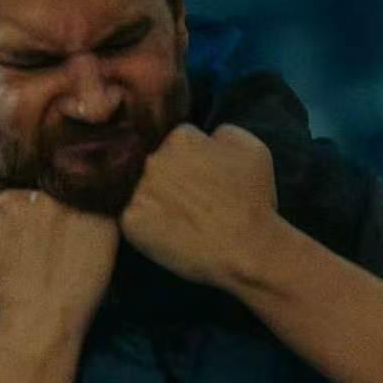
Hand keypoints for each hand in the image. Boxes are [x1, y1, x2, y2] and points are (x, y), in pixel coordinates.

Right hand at [0, 189, 117, 324]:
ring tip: (70, 237)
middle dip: (46, 208)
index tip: (26, 231)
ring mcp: (76, 208)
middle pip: (46, 192)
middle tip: (49, 235)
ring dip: (72, 210)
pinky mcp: (103, 223)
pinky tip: (90, 239)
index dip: (22, 212)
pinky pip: (102, 210)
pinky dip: (96, 220)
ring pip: (74, 198)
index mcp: (11, 200)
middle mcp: (44, 197)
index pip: (19, 194)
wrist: (38, 320)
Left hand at [118, 124, 281, 288]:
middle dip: (166, 176)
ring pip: (137, 187)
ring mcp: (138, 189)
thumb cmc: (253, 201)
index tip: (199, 177)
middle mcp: (154, 159)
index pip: (175, 140)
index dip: (188, 159)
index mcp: (181, 137)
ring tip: (176, 217)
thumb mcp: (252, 149)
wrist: (245, 250)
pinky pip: (129, 215)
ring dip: (151, 198)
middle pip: (152, 161)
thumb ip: (222, 132)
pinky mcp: (129, 220)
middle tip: (187, 200)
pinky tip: (166, 232)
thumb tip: (205, 134)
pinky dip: (144, 224)